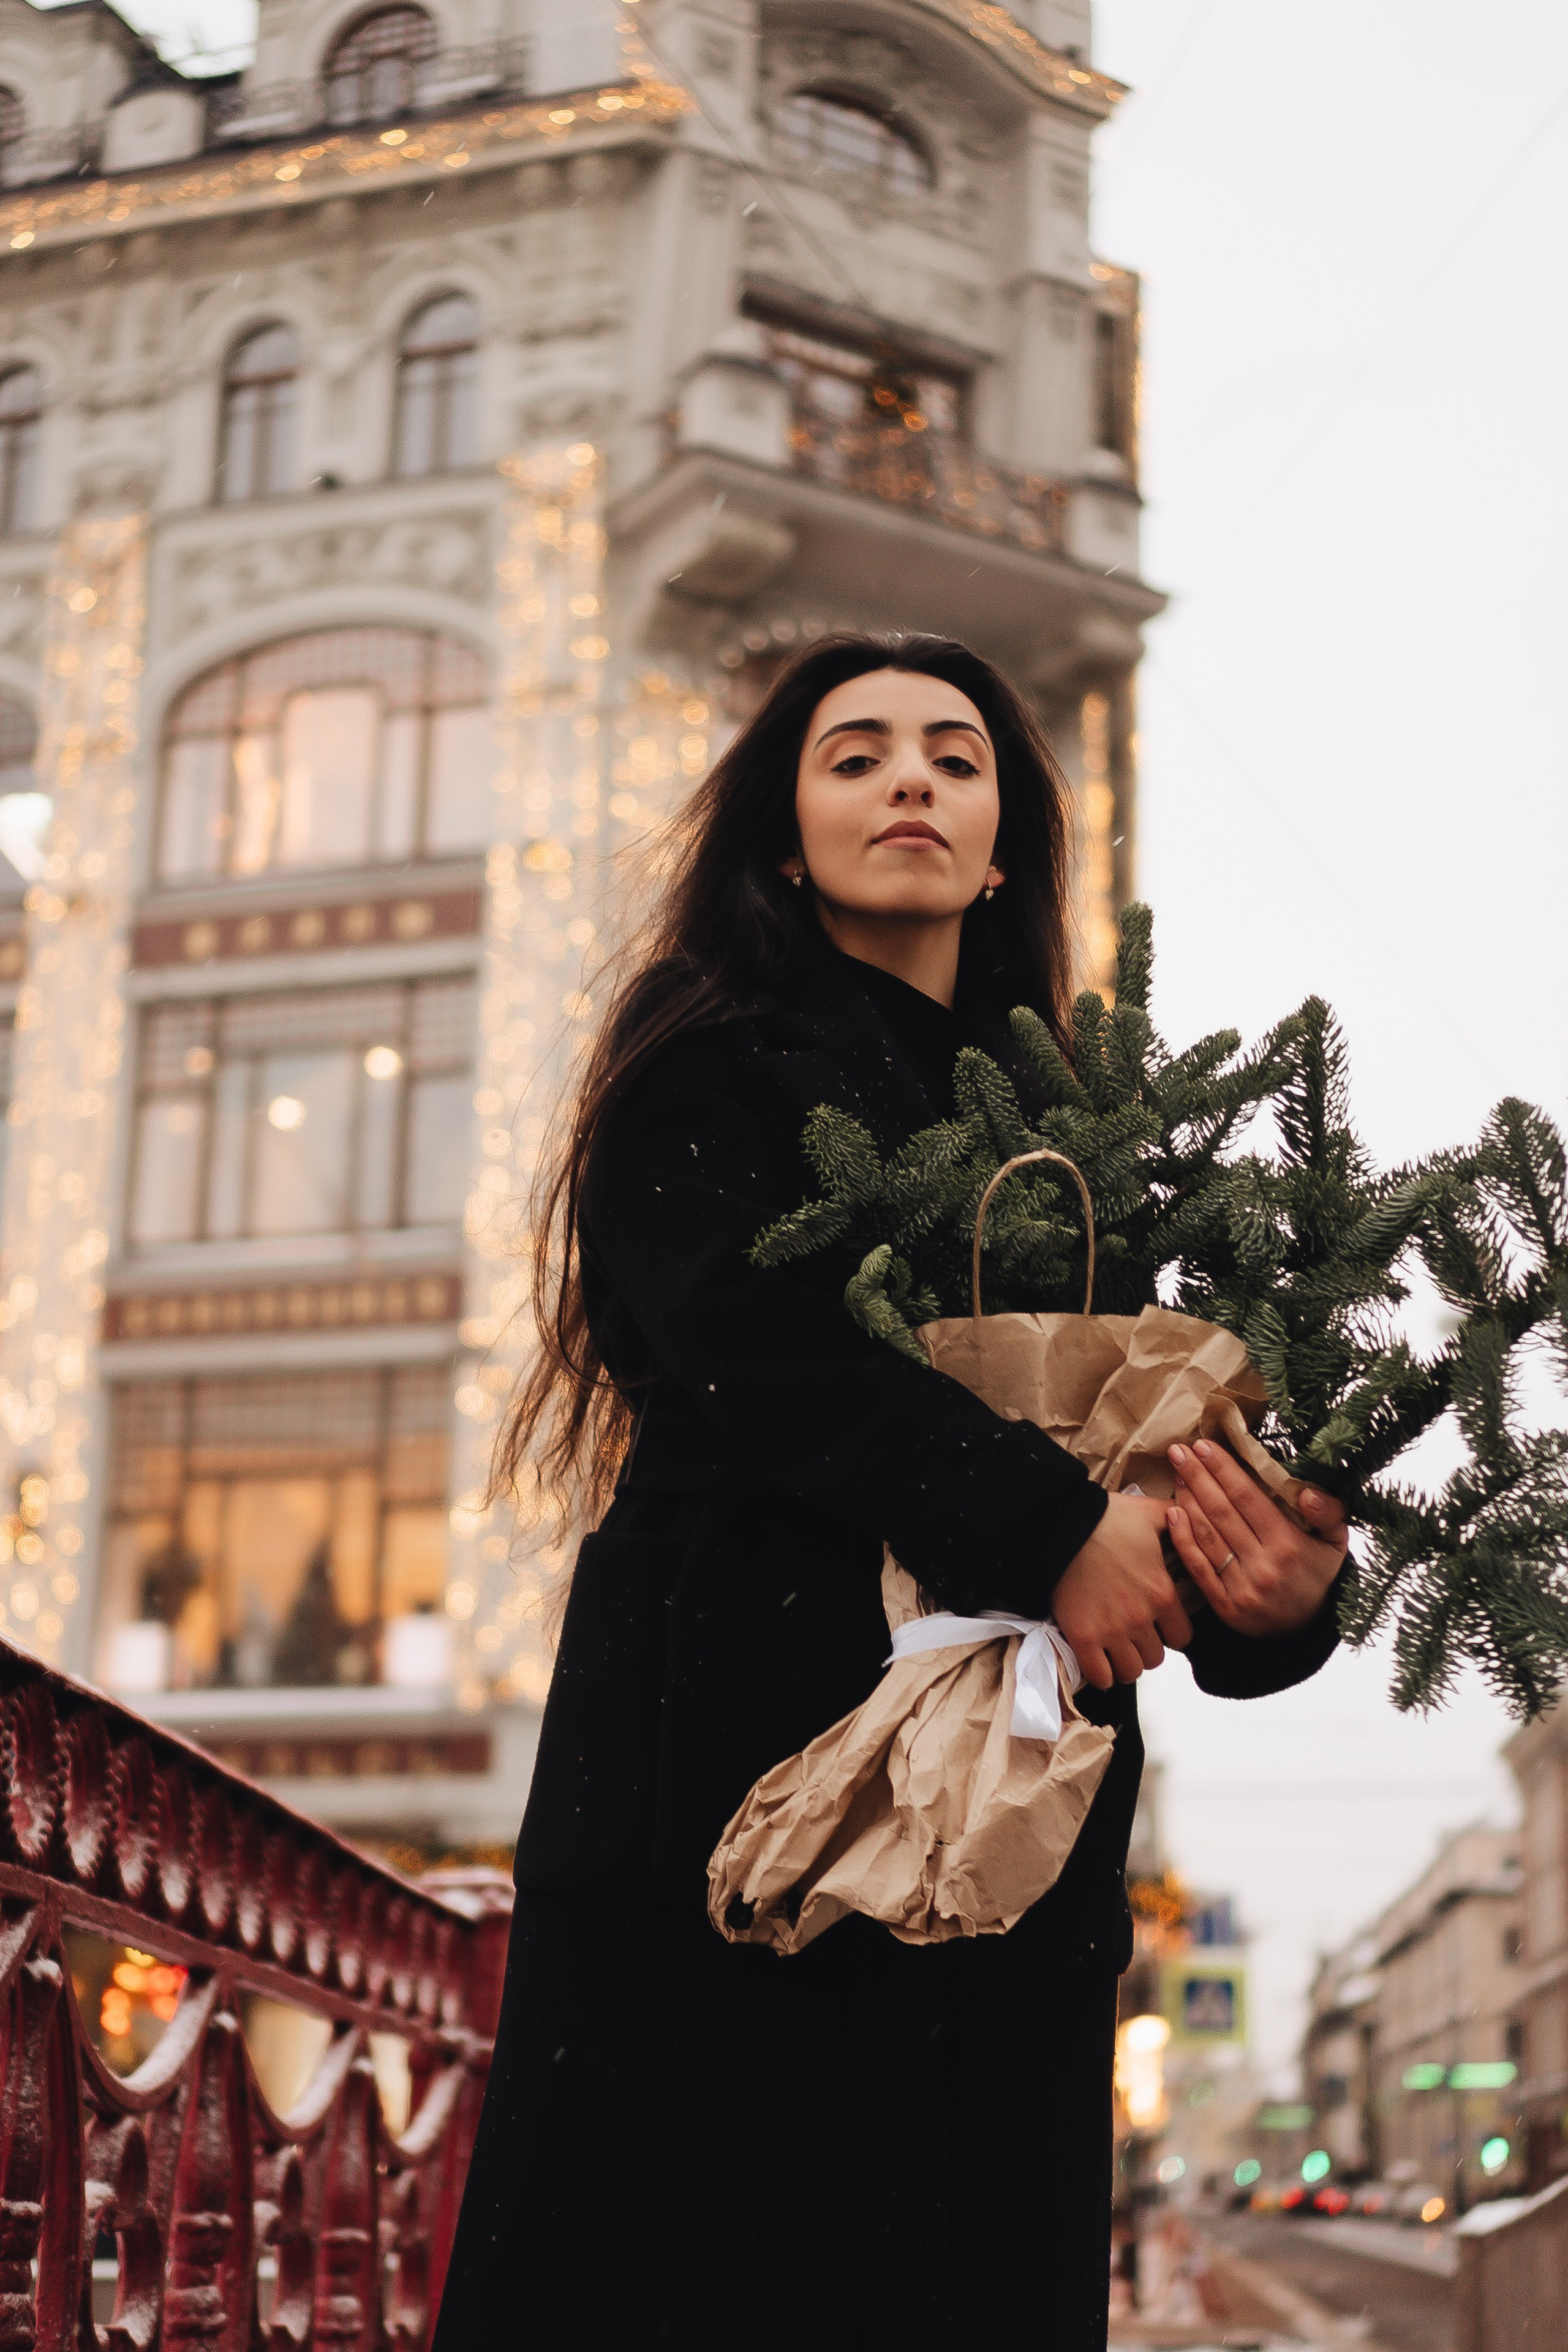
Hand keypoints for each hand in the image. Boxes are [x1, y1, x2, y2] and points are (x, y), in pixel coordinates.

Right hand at [1053, 1491, 1193, 1691]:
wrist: (1060, 1525)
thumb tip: (1191, 1514)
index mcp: (1162, 1593)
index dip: (1171, 1633)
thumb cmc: (1106, 1518)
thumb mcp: (1150, 1513)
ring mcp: (1111, 1630)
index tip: (1158, 1624)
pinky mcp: (1082, 1637)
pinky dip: (1100, 1674)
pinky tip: (1097, 1660)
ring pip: (1131, 1671)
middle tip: (1133, 1635)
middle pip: (1156, 1658)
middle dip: (1146, 1648)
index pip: (1183, 1637)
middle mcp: (1141, 1618)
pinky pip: (1100, 1676)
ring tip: (1115, 1650)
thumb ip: (1178, 1519)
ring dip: (1125, 1664)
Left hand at [1165, 1440, 1347, 1638]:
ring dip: (1187, 1500)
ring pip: (1206, 1535)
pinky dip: (1182, 1538)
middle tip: (1178, 1450)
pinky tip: (1172, 1512)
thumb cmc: (1316, 1575)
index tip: (1204, 1446)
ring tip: (1176, 1473)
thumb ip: (1329, 1513)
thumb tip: (1308, 1492)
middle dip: (1197, 1476)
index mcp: (1288, 1545)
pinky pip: (1198, 1567)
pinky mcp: (1223, 1606)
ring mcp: (1240, 1588)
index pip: (1248, 1498)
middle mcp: (1263, 1566)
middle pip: (1221, 1512)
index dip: (1223, 1470)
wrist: (1305, 1631)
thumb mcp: (1335, 1544)